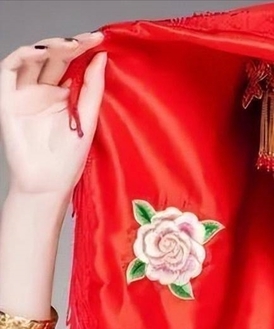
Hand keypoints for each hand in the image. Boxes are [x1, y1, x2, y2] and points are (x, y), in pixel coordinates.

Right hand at [0, 32, 104, 197]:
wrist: (48, 182)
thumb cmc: (69, 159)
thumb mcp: (88, 118)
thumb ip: (93, 88)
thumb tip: (101, 57)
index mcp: (64, 96)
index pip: (72, 65)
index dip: (84, 50)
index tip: (100, 40)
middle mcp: (44, 92)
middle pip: (54, 58)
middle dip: (70, 45)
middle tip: (87, 39)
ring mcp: (25, 94)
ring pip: (33, 59)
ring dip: (49, 46)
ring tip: (70, 43)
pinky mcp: (8, 99)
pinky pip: (11, 69)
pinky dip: (25, 56)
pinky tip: (42, 51)